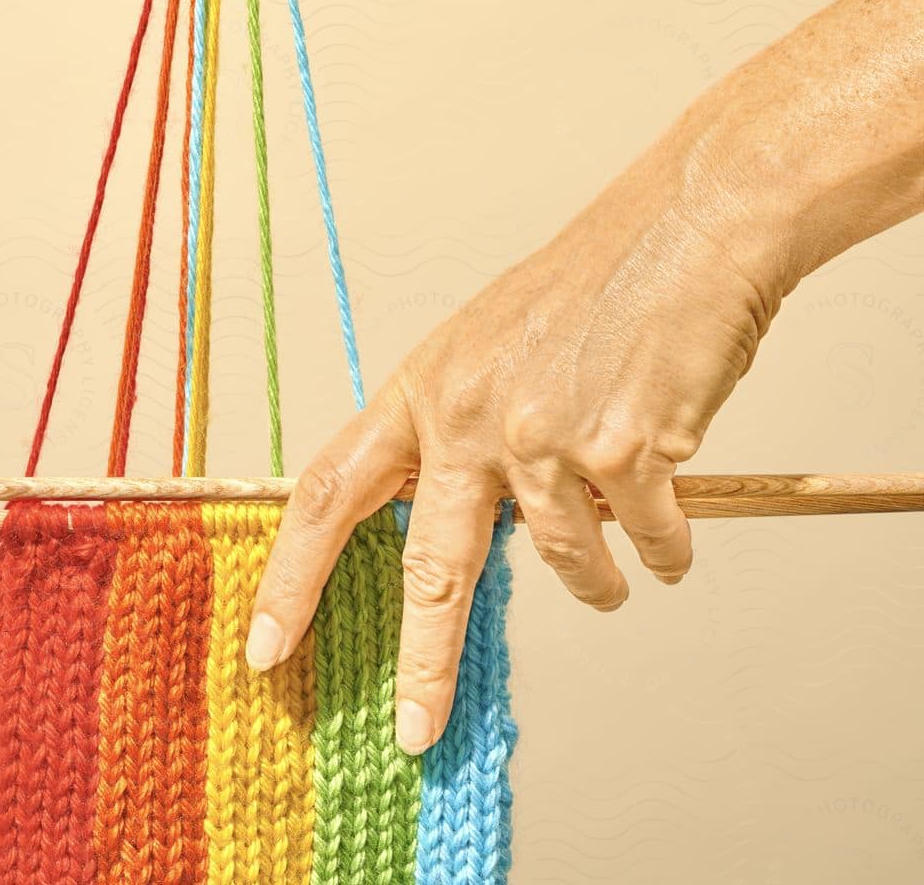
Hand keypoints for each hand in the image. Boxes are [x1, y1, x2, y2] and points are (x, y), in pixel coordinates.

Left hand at [245, 114, 794, 755]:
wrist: (688, 227)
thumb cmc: (597, 283)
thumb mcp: (492, 344)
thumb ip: (462, 431)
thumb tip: (461, 531)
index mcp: (426, 384)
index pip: (330, 491)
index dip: (291, 576)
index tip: (268, 647)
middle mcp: (469, 411)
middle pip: (431, 567)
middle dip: (424, 663)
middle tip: (418, 729)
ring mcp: (542, 433)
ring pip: (563, 561)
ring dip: (597, 579)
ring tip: (618, 573)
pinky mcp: (619, 450)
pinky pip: (645, 540)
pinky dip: (665, 546)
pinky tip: (672, 527)